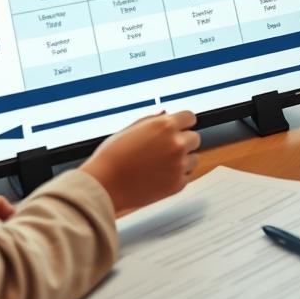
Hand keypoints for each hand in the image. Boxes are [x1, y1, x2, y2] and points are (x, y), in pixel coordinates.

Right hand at [78, 110, 199, 215]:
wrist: (104, 185)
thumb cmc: (112, 156)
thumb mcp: (131, 129)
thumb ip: (153, 121)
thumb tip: (166, 114)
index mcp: (165, 125)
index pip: (190, 117)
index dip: (183, 123)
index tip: (178, 129)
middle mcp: (176, 143)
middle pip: (195, 138)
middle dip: (183, 142)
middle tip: (166, 150)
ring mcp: (178, 165)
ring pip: (194, 158)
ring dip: (183, 160)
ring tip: (162, 165)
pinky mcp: (177, 185)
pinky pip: (186, 176)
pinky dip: (177, 177)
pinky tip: (160, 177)